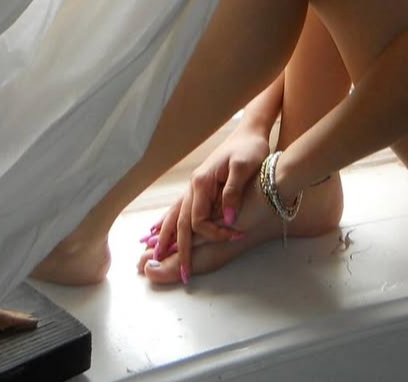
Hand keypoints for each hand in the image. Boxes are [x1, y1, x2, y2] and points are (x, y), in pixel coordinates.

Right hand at [147, 126, 268, 279]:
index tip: (233, 236)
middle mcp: (193, 186)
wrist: (249, 132)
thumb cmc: (250, 148)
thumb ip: (234, 192)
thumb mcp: (245, 167)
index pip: (198, 220)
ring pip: (175, 216)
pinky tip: (159, 230)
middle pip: (181, 222)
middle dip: (180, 249)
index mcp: (202, 182)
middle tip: (183, 275)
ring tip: (158, 257)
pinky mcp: (200, 187)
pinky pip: (180, 209)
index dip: (213, 233)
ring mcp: (194, 186)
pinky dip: (169, 222)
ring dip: (167, 237)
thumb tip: (228, 219)